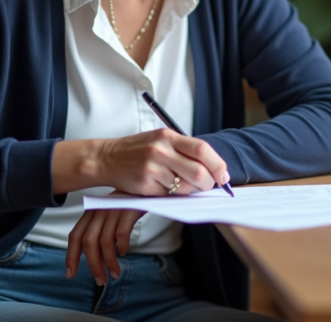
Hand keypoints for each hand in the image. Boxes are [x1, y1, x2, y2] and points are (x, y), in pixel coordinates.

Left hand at [65, 198, 144, 284]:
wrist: (146, 186)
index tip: (70, 274)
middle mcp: (99, 211)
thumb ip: (99, 230)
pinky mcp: (128, 210)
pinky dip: (122, 246)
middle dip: (93, 265)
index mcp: (91, 213)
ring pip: (105, 241)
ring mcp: (113, 210)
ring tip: (115, 274)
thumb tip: (94, 257)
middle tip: (100, 280)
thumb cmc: (127, 204)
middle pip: (88, 242)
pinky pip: (121, 233)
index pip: (75, 236)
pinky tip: (125, 252)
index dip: (71, 256)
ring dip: (109, 262)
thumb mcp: (108, 214)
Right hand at [98, 128, 229, 195]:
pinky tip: (162, 187)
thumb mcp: (160, 139)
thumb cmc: (137, 150)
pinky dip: (171, 195)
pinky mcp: (144, 185)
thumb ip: (183, 149)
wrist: (106, 158)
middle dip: (208, 184)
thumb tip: (213, 167)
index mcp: (168, 136)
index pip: (202, 150)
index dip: (218, 165)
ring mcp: (152, 168)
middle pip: (199, 172)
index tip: (223, 176)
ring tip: (179, 185)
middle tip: (207, 187)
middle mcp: (160, 150)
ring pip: (185, 187)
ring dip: (189, 191)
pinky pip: (169, 195)